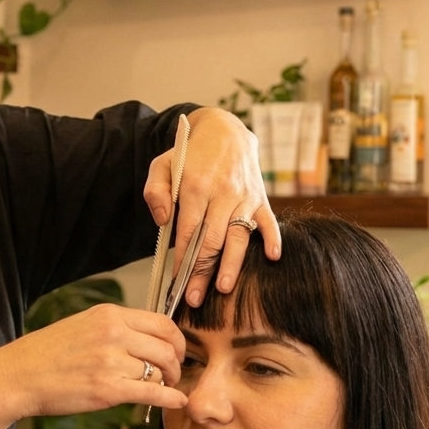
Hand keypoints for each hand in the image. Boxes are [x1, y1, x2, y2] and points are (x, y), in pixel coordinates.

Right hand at [0, 303, 187, 420]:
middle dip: (176, 363)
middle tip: (173, 373)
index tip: (177, 351)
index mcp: (108, 315)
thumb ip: (114, 327)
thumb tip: (148, 339)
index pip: (162, 322)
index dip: (177, 339)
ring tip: (162, 388)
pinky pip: (152, 393)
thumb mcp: (82, 325)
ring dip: (166, 382)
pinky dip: (170, 398)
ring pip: (158, 371)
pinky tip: (176, 401)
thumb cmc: (46, 353)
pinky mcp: (108, 390)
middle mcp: (114, 334)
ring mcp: (111, 362)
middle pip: (166, 347)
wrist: (18, 376)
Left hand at [144, 106, 279, 303]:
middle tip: (194, 298)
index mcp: (194, 186)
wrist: (225, 130)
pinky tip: (272, 257)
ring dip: (232, 263)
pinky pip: (269, 220)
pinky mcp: (260, 198)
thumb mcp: (162, 165)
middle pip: (211, 240)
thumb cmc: (189, 154)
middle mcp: (221, 193)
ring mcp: (243, 196)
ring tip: (223, 288)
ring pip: (237, 236)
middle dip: (202, 272)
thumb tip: (162, 221)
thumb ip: (155, 192)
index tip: (175, 282)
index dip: (181, 259)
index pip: (188, 231)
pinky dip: (272, 238)